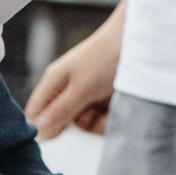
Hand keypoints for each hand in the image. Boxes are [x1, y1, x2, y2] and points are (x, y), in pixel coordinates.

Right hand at [25, 13, 124, 139]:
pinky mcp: (103, 98)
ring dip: (99, 122)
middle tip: (93, 110)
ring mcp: (86, 94)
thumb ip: (60, 111)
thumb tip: (38, 131)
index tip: (61, 133)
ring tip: (112, 106)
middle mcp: (67, 89)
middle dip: (79, 124)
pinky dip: (110, 118)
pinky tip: (119, 108)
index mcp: (54, 82)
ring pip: (85, 123)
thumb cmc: (106, 57)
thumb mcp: (82, 88)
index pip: (35, 113)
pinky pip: (101, 119)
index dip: (42, 128)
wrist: (140, 42)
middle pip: (63, 123)